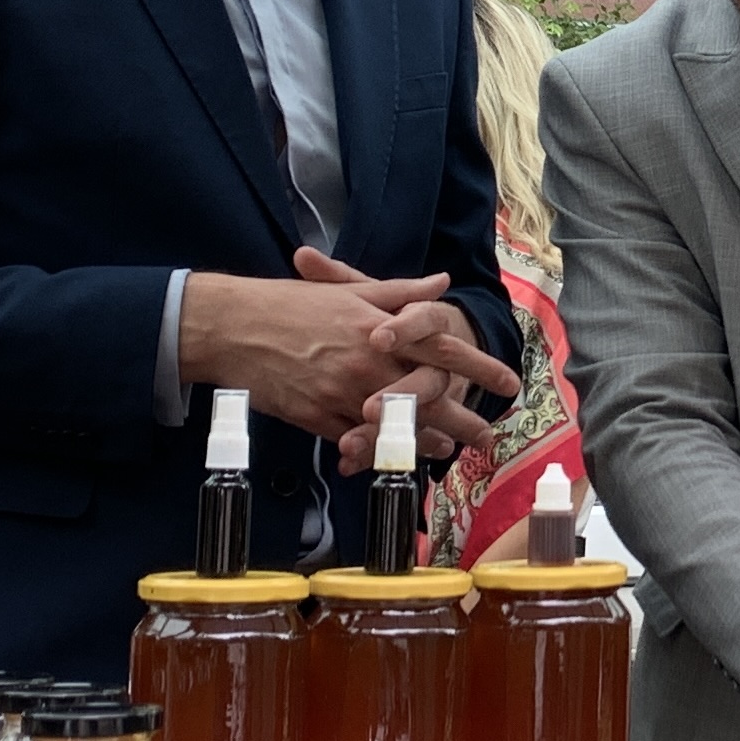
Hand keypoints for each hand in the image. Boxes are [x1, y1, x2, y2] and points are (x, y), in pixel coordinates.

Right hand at [185, 249, 521, 461]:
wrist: (231, 327)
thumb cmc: (288, 304)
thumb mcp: (349, 289)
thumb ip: (400, 291)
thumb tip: (442, 282)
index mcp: (378, 328)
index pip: (441, 349)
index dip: (478, 367)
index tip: (508, 382)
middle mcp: (367, 363)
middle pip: (427, 398)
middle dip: (462, 419)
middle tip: (487, 436)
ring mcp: (342, 394)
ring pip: (395, 426)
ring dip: (425, 441)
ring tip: (447, 451)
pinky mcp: (317, 417)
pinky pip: (356, 441)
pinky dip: (377, 451)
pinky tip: (394, 458)